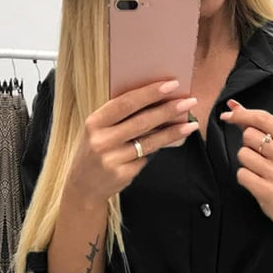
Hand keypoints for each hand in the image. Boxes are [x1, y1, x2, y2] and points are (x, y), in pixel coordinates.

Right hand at [67, 79, 198, 204]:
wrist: (82, 187)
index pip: (126, 103)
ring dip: (172, 132)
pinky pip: (145, 158)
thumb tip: (154, 101)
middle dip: (168, 110)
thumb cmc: (93, 152)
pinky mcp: (122, 174)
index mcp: (94, 123)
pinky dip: (156, 150)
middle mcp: (101, 141)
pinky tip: (168, 143)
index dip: (150, 93)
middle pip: (141, 121)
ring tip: (190, 124)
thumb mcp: (97, 131)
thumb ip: (118, 117)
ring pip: (149, 142)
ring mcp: (112, 159)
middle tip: (189, 102)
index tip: (172, 84)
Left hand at [220, 99, 272, 230]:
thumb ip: (258, 127)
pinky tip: (256, 182)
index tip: (227, 115)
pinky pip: (241, 174)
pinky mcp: (266, 190)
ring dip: (245, 162)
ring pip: (242, 155)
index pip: (263, 118)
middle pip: (248, 136)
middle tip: (259, 157)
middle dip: (246, 144)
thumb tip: (233, 106)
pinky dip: (244, 178)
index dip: (241, 114)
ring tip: (260, 171)